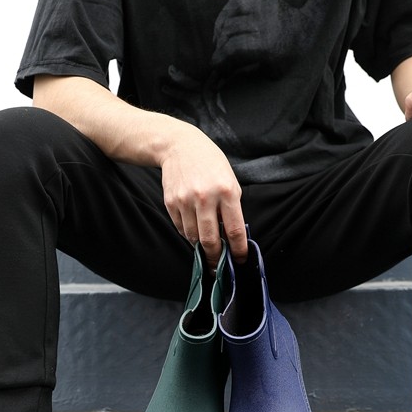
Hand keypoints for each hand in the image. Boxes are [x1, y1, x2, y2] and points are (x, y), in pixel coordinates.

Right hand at [160, 120, 247, 268]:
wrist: (181, 146)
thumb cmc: (211, 165)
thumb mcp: (230, 182)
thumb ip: (232, 209)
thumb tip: (231, 238)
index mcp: (226, 192)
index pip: (234, 230)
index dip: (238, 250)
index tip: (239, 259)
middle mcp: (205, 197)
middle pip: (211, 240)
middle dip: (216, 257)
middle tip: (219, 265)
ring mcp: (186, 201)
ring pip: (193, 237)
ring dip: (201, 245)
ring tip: (206, 245)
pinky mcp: (171, 202)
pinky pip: (181, 228)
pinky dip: (189, 233)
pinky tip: (194, 227)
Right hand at [206, 0, 328, 77]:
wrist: (307, 30)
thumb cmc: (289, 54)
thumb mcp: (274, 71)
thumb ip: (250, 71)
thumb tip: (223, 76)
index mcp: (267, 42)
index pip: (235, 47)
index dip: (221, 56)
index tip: (214, 64)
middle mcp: (264, 20)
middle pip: (231, 28)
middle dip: (219, 42)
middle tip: (216, 51)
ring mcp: (263, 4)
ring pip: (233, 6)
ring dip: (221, 21)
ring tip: (218, 33)